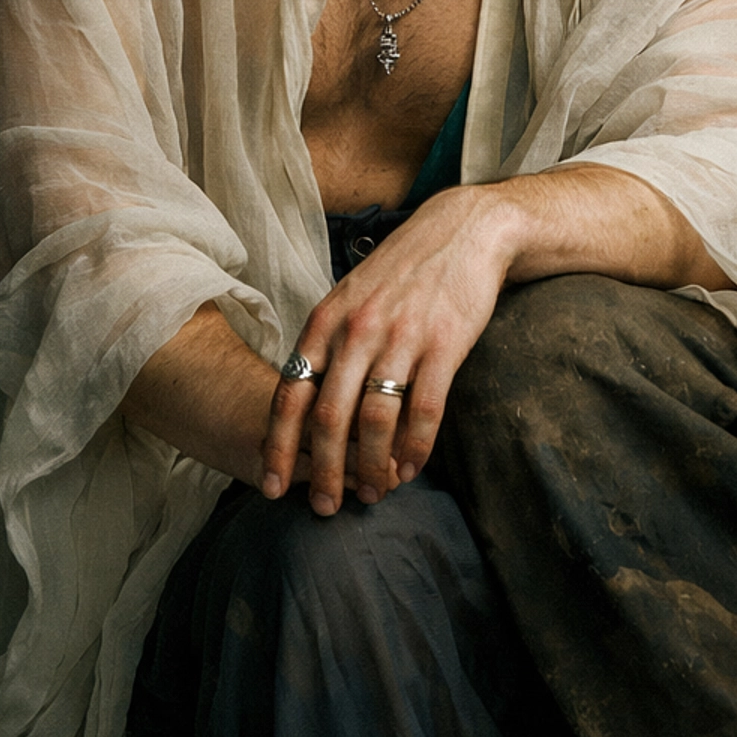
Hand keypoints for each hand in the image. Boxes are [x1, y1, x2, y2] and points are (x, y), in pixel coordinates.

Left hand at [261, 185, 518, 516]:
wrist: (465, 229)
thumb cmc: (405, 269)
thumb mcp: (351, 295)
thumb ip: (328, 342)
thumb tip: (306, 399)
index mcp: (327, 320)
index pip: (291, 393)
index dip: (278, 446)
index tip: (272, 486)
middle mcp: (357, 329)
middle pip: (329, 417)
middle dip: (322, 471)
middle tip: (324, 507)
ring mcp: (402, 336)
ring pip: (375, 419)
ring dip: (372, 466)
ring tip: (375, 492)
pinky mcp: (445, 343)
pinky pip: (425, 408)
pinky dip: (416, 446)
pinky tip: (412, 467)